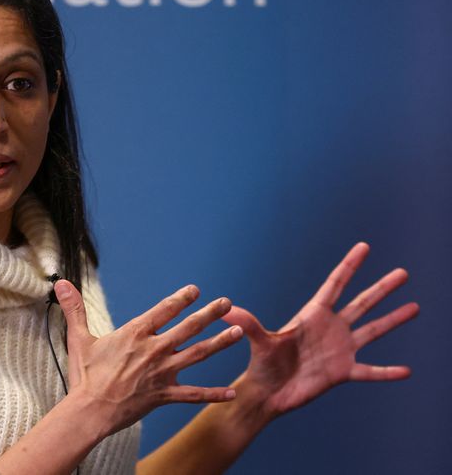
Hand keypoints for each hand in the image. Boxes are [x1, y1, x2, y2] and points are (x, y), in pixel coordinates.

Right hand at [53, 280, 243, 436]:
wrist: (90, 410)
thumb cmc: (85, 375)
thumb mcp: (79, 338)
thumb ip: (75, 309)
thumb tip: (62, 284)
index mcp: (135, 333)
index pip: (164, 310)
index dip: (181, 299)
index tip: (196, 290)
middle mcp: (154, 350)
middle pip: (188, 328)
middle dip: (210, 314)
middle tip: (227, 303)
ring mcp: (162, 373)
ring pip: (198, 354)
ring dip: (220, 343)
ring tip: (238, 333)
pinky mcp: (165, 395)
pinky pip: (194, 395)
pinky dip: (213, 394)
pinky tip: (232, 392)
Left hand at [223, 242, 418, 417]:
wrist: (267, 393)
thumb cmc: (261, 365)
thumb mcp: (258, 341)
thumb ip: (248, 323)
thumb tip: (227, 307)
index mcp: (312, 316)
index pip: (335, 284)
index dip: (349, 265)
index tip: (364, 246)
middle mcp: (330, 328)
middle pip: (361, 303)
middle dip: (381, 288)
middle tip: (403, 272)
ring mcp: (339, 349)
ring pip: (372, 330)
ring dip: (393, 319)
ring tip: (415, 306)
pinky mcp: (343, 372)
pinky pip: (371, 371)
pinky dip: (387, 372)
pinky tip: (407, 371)